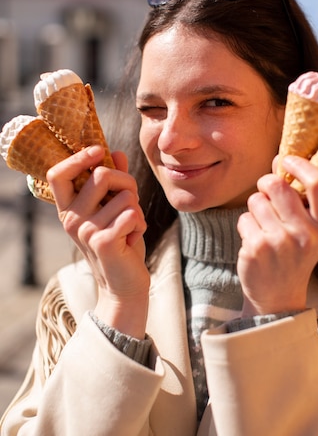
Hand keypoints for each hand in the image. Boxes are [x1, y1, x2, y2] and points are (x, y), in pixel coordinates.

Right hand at [47, 145, 149, 337]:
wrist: (124, 284)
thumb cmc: (121, 243)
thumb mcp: (115, 209)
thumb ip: (115, 181)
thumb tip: (117, 152)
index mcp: (69, 208)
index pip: (58, 174)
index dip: (78, 158)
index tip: (98, 151)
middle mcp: (72, 219)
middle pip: (102, 175)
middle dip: (127, 183)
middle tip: (131, 203)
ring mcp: (85, 231)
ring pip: (125, 196)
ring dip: (137, 210)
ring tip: (130, 229)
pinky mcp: (103, 242)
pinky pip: (133, 213)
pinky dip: (141, 224)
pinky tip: (132, 239)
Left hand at [237, 155, 317, 316]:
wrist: (277, 298)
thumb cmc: (293, 256)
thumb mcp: (309, 233)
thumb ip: (300, 201)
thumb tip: (280, 161)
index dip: (301, 165)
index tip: (287, 159)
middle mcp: (305, 235)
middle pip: (278, 185)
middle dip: (266, 183)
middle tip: (265, 192)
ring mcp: (280, 242)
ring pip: (256, 200)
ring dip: (255, 208)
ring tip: (263, 227)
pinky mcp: (256, 249)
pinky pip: (243, 218)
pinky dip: (245, 225)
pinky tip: (254, 242)